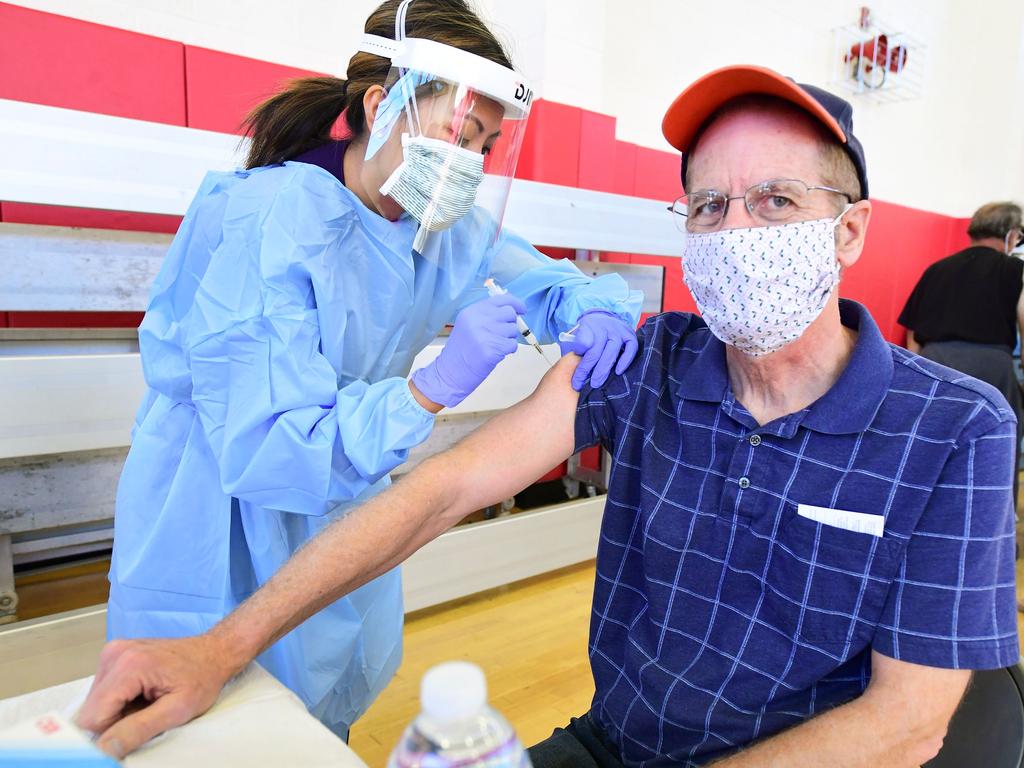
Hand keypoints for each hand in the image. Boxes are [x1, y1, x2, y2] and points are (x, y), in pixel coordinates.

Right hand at [75, 635, 236, 758]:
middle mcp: (116, 653)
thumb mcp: (177, 711)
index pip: (91, 718)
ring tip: (148, 700)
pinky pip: (103, 691)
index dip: (112, 732)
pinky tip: (143, 693)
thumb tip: (105, 748)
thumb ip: (138, 730)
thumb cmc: (202, 677)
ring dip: (118, 710)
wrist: (213, 652)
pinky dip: (121, 699)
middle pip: (91, 710)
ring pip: (95, 702)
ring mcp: (114, 651)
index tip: (135, 729)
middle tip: (148, 711)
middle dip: (116, 720)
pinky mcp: (115, 655)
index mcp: (129, 665)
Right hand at [411, 293, 525, 407]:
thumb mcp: (469, 325)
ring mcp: (485, 334)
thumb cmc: (462, 351)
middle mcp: (478, 319)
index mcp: (472, 311)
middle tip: (501, 334)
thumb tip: (512, 309)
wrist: (451, 372)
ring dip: (508, 338)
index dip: (515, 303)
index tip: (522, 309)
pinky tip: (495, 354)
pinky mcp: (492, 349)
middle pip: (509, 314)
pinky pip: (512, 345)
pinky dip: (508, 350)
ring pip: (513, 330)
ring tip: (494, 345)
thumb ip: (487, 315)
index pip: (501, 299)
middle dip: (510, 324)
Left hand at [559, 310, 637, 390]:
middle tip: (579, 384)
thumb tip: (578, 354)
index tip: (575, 371)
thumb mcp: (579, 332)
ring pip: (611, 351)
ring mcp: (619, 330)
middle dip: (586, 369)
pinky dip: (625, 361)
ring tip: (596, 383)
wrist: (605, 319)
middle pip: (595, 350)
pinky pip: (631, 348)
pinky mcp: (630, 335)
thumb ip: (577, 343)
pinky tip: (618, 372)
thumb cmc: (590, 331)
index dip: (579, 355)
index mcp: (589, 325)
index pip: (583, 341)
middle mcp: (605, 327)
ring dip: (603, 369)